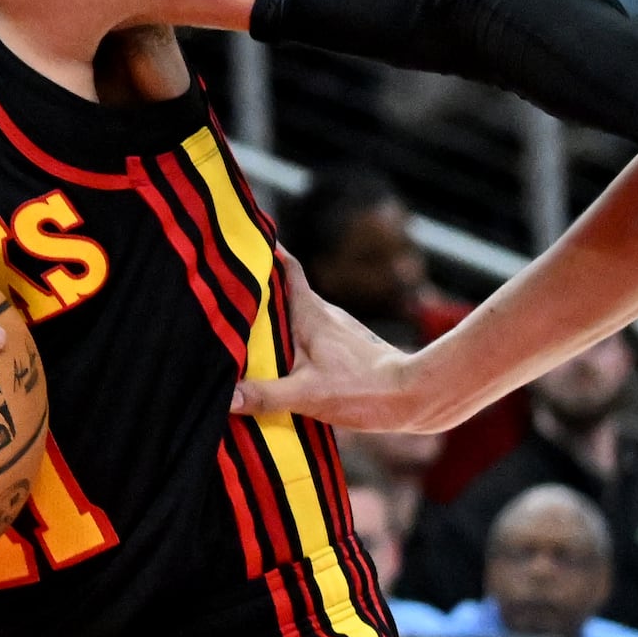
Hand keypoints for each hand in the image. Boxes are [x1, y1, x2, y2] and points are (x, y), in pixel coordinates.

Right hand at [232, 259, 445, 431]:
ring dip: (273, 319)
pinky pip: (309, 335)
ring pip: (296, 315)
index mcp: (311, 313)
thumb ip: (265, 395)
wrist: (413, 398)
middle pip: (284, 291)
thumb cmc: (364, 390)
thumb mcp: (308, 395)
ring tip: (242, 330)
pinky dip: (290, 340)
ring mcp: (337, 331)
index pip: (286, 267)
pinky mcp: (345, 349)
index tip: (242, 238)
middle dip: (257, 290)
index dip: (265, 250)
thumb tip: (225, 398)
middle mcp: (324, 314)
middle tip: (224, 290)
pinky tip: (279, 361)